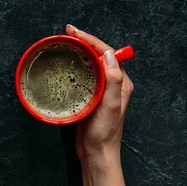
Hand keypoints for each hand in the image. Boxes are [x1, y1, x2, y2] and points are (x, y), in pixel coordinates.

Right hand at [65, 25, 133, 166]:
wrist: (97, 154)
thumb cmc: (104, 133)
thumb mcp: (110, 106)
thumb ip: (112, 80)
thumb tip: (108, 53)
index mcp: (121, 82)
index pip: (107, 53)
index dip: (91, 40)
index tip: (74, 32)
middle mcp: (113, 83)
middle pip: (99, 55)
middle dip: (84, 42)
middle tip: (67, 34)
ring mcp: (101, 89)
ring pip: (91, 64)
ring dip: (79, 52)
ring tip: (65, 44)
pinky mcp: (91, 96)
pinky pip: (84, 75)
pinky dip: (75, 66)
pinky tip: (65, 64)